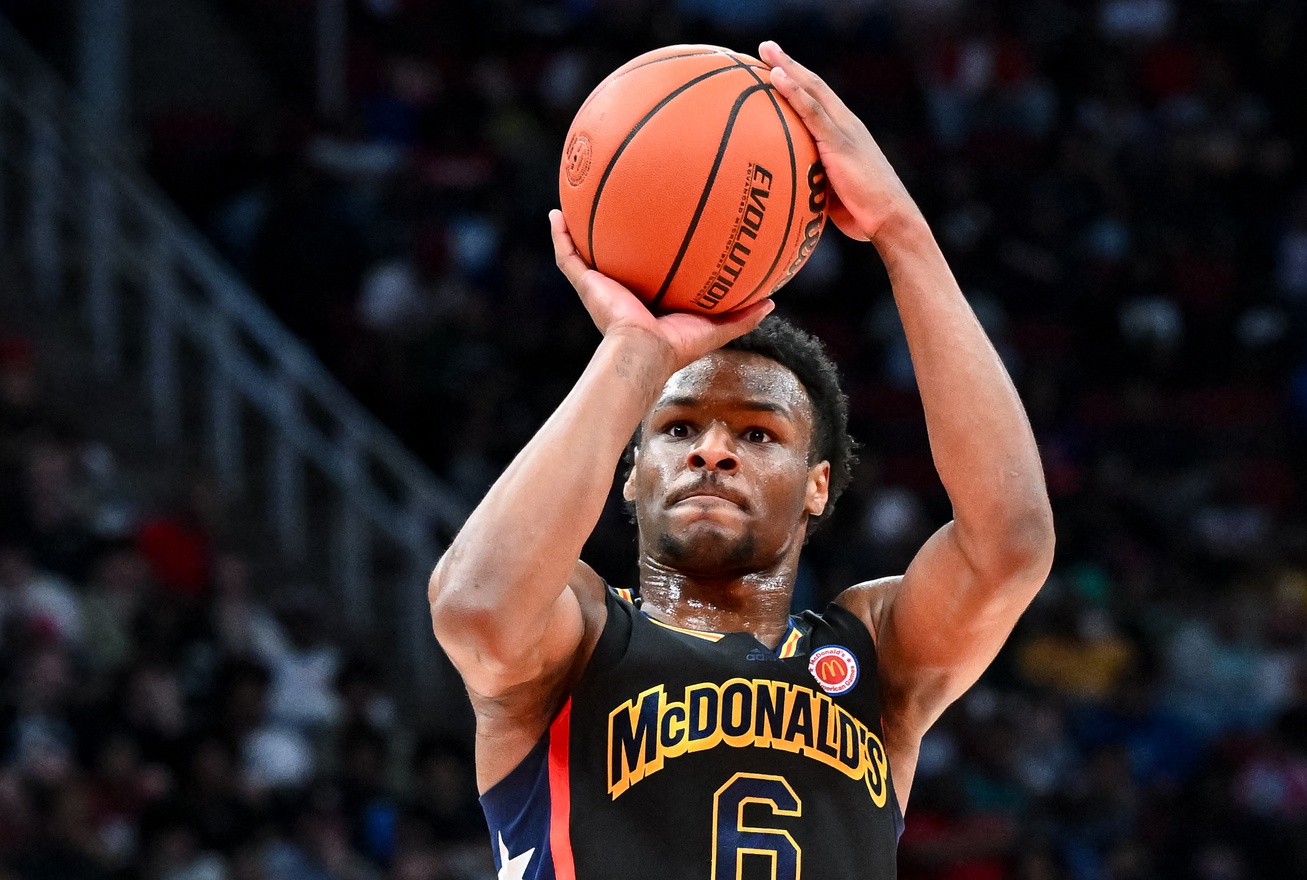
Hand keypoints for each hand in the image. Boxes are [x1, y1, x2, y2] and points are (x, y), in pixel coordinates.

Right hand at [550, 210, 773, 369]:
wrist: (643, 352)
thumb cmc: (676, 346)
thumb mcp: (715, 327)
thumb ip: (742, 316)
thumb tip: (773, 302)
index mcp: (649, 297)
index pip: (650, 266)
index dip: (652, 247)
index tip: (660, 222)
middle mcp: (623, 288)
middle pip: (617, 252)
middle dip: (616, 230)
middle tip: (621, 199)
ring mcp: (601, 285)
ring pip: (586, 250)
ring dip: (579, 227)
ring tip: (576, 195)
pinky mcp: (586, 284)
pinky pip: (567, 255)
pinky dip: (558, 235)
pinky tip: (554, 213)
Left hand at [759, 41, 918, 243]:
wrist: (891, 219)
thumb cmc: (864, 215)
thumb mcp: (835, 195)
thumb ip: (816, 184)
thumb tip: (790, 192)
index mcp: (846, 134)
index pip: (819, 101)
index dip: (800, 83)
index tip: (778, 68)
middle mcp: (847, 124)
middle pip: (814, 86)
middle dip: (790, 64)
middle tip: (766, 47)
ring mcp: (844, 129)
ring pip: (812, 89)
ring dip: (787, 67)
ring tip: (765, 49)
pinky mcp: (840, 141)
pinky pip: (811, 110)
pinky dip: (793, 91)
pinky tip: (774, 76)